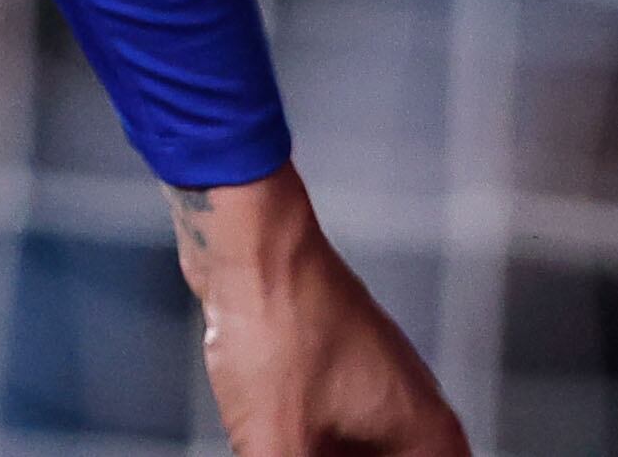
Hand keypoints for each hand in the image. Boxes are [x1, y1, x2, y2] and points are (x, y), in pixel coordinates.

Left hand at [177, 167, 464, 456]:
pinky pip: (327, 438)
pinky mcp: (331, 376)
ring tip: (278, 445)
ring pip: (353, 456)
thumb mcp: (277, 437)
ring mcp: (373, 393)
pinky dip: (301, 449)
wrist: (244, 241)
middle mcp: (415, 417)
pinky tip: (267, 443)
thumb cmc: (276, 325)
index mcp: (430, 439)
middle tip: (292, 453)